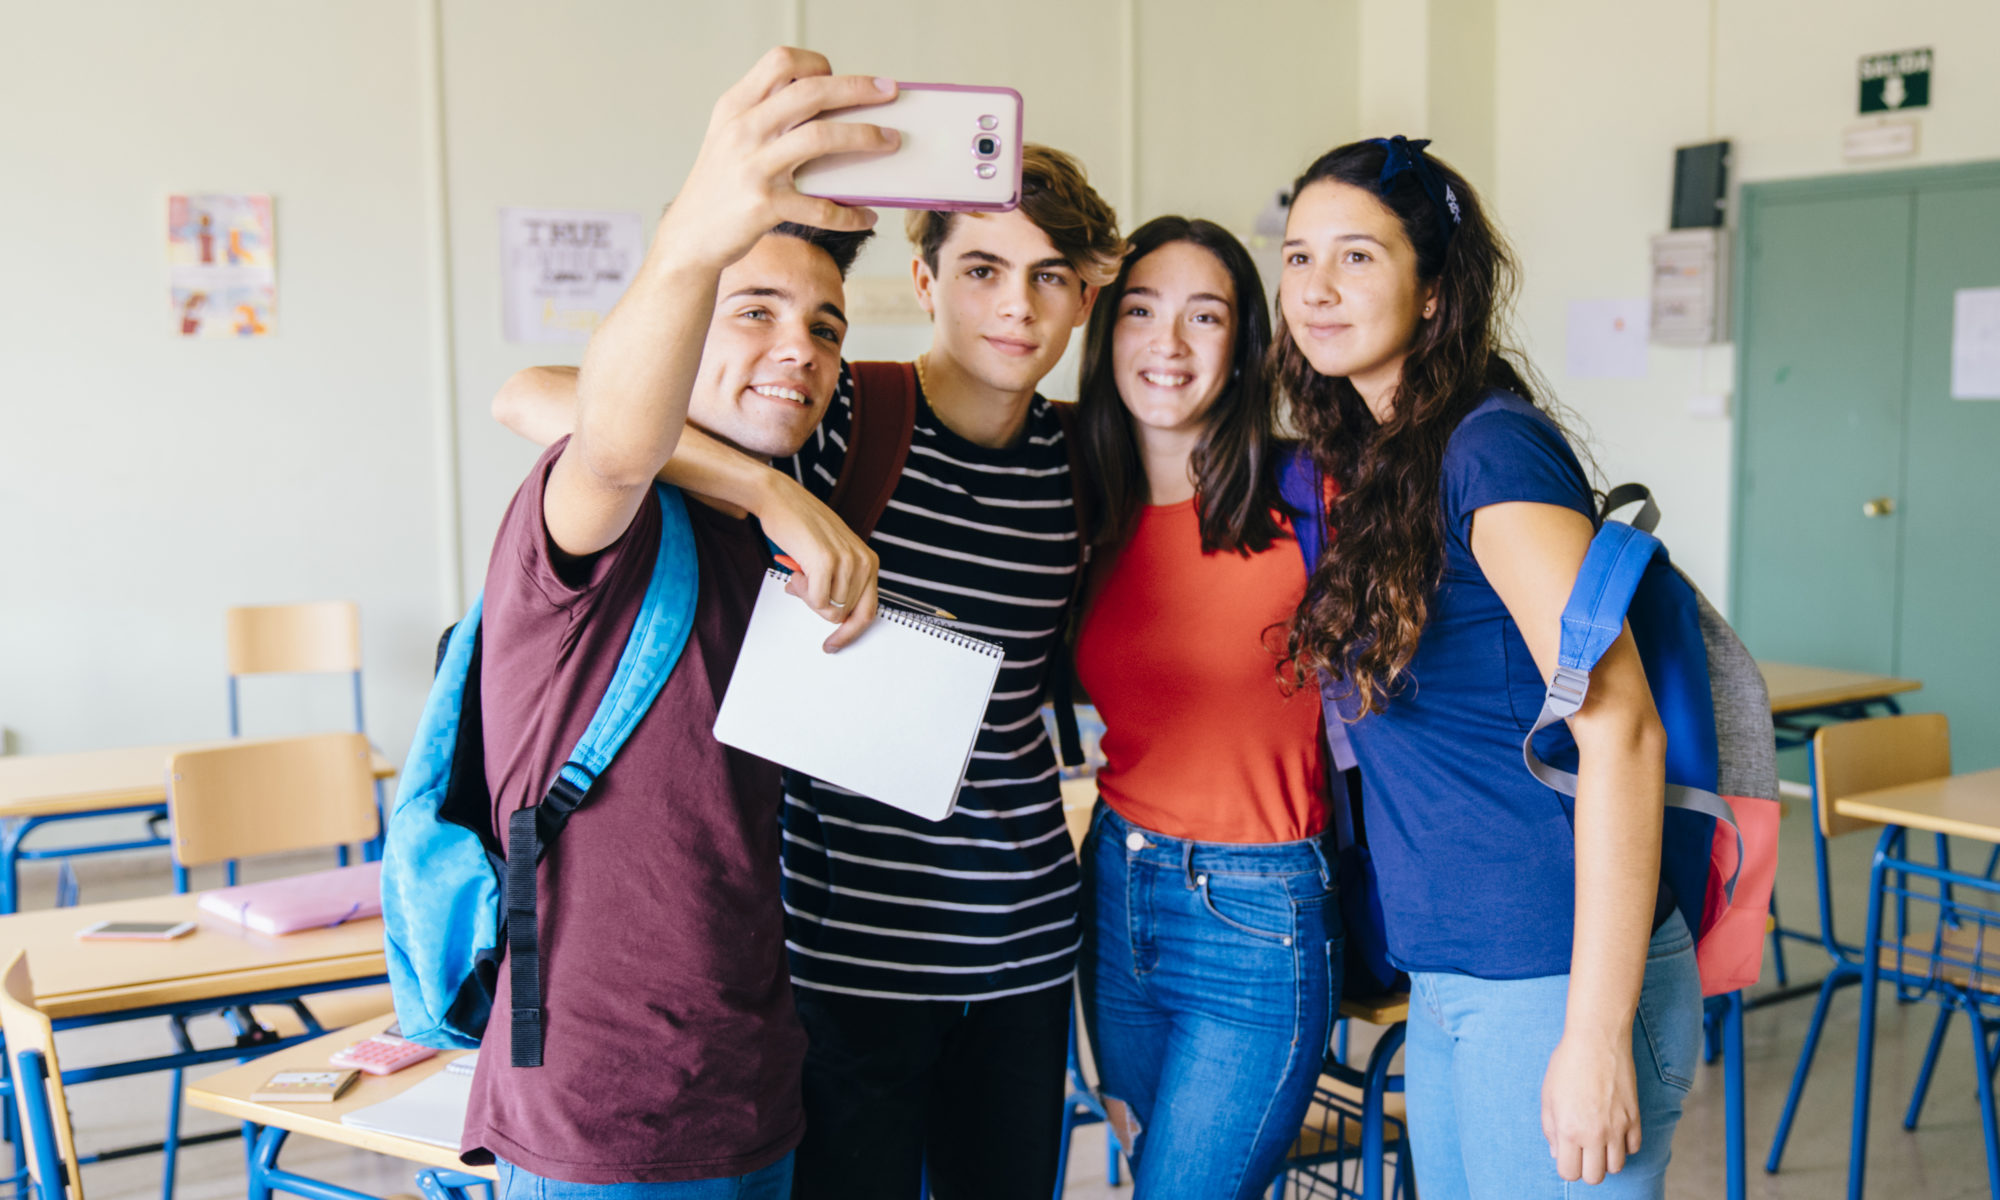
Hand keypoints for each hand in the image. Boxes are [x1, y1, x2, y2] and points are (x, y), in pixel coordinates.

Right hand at [661, 47, 897, 270]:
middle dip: (858, 89)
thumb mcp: (729, 138)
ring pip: (821, 138)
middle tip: (889, 93)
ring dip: (865, 137)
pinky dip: (849, 213)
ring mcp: (753, 167)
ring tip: (891, 142)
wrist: (689, 238)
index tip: (840, 78)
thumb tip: (828, 106)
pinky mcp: (764, 206)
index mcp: (735, 107)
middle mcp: (743, 130)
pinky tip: (866, 216)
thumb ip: (766, 116)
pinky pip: (820, 206)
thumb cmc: (719, 187)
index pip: (781, 62)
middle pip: (811, 92)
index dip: (817, 64)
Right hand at [759, 473, 878, 651]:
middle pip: (845, 614)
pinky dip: (802, 592)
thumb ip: (837, 582)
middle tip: (804, 586)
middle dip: (819, 608)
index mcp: (868, 561)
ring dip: (808, 597)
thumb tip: (831, 615)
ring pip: (830, 611)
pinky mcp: (826, 562)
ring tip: (801, 572)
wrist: (780, 498)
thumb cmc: (801, 524)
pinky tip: (797, 571)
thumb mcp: (831, 554)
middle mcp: (863, 562)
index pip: (868, 611)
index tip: (834, 643)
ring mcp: (846, 562)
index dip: (850, 632)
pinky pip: (816, 602)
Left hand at [1541, 1027, 1640, 1184]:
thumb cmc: (1567, 1064)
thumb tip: (1558, 1153)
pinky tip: (1614, 1130)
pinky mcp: (1634, 1118)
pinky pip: (1633, 1148)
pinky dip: (1624, 1145)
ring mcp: (1617, 1128)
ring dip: (1606, 1158)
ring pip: (1616, 1167)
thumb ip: (1550, 1129)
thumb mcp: (1548, 1096)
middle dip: (1586, 1167)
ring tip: (1599, 1140)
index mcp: (1568, 1130)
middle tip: (1583, 1150)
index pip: (1569, 1173)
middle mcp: (1594, 1134)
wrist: (1597, 1040)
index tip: (1568, 1153)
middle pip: (1594, 1177)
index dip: (1567, 1166)